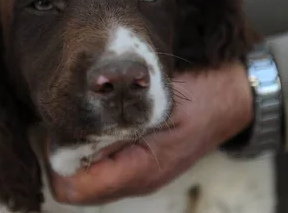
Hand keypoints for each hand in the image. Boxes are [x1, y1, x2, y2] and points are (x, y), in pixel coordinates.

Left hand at [48, 61, 252, 205]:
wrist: (231, 100)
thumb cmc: (200, 99)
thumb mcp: (158, 107)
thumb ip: (117, 126)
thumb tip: (72, 137)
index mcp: (140, 171)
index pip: (74, 188)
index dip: (56, 160)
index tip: (57, 127)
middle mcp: (136, 180)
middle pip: (75, 187)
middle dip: (62, 157)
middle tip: (62, 119)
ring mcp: (139, 174)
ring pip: (87, 179)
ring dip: (76, 152)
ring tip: (78, 118)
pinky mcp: (140, 163)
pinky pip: (102, 167)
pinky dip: (91, 149)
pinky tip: (96, 122)